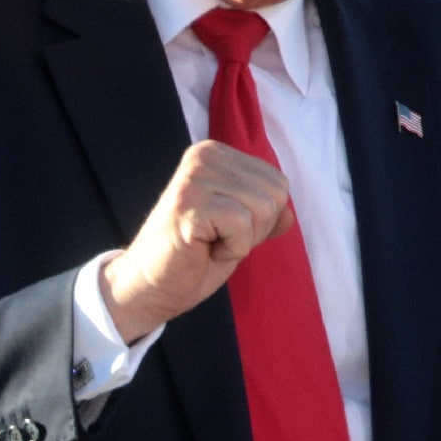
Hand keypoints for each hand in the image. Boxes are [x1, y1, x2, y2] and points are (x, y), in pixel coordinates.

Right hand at [100, 140, 295, 343]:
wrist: (151, 287)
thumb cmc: (194, 257)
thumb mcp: (240, 231)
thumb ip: (265, 215)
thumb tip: (290, 213)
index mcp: (217, 153)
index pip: (278, 182)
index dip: (262, 219)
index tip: (225, 229)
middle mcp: (204, 155)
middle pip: (275, 194)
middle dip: (256, 229)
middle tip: (217, 239)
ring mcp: (195, 176)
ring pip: (262, 209)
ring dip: (242, 240)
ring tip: (209, 243)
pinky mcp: (189, 203)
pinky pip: (241, 225)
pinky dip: (232, 249)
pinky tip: (204, 249)